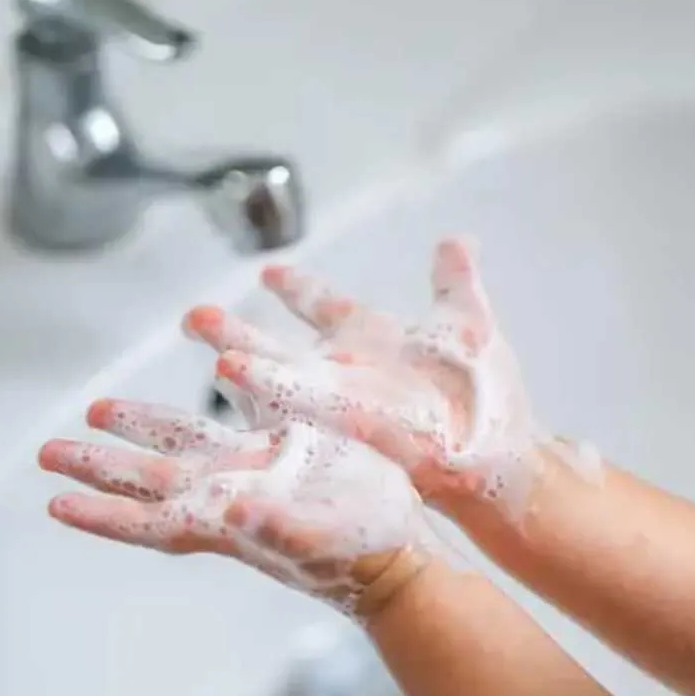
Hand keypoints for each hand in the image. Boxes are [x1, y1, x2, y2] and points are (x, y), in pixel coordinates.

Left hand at [39, 398, 431, 616]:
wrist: (399, 553)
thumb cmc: (362, 556)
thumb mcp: (324, 541)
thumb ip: (280, 529)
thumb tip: (237, 511)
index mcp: (230, 519)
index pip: (152, 519)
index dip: (103, 514)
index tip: (56, 504)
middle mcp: (232, 495)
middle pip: (151, 479)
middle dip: (99, 465)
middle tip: (48, 451)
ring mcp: (255, 474)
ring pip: (182, 449)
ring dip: (137, 433)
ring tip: (96, 412)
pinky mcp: (285, 454)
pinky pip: (232, 424)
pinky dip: (206, 410)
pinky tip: (195, 392)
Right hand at [185, 236, 590, 521]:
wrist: (500, 457)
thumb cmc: (489, 400)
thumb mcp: (468, 323)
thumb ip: (454, 279)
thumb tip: (457, 239)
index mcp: (371, 338)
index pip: (323, 304)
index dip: (296, 288)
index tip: (269, 272)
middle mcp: (347, 371)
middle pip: (278, 347)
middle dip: (235, 333)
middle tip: (194, 315)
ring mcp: (344, 403)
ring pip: (278, 383)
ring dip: (246, 369)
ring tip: (212, 357)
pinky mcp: (348, 432)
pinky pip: (299, 418)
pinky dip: (273, 405)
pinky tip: (236, 388)